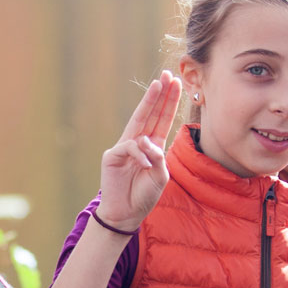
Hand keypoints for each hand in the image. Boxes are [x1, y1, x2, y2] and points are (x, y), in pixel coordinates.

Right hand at [93, 71, 181, 231]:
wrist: (126, 214)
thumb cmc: (144, 195)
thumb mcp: (160, 176)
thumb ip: (159, 158)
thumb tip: (147, 141)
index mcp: (153, 146)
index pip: (162, 119)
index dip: (169, 102)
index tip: (175, 83)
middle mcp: (139, 142)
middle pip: (151, 113)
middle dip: (160, 93)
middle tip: (167, 74)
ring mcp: (124, 147)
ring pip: (138, 120)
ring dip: (150, 100)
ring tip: (160, 87)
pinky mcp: (112, 156)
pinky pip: (130, 147)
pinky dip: (140, 154)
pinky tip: (144, 164)